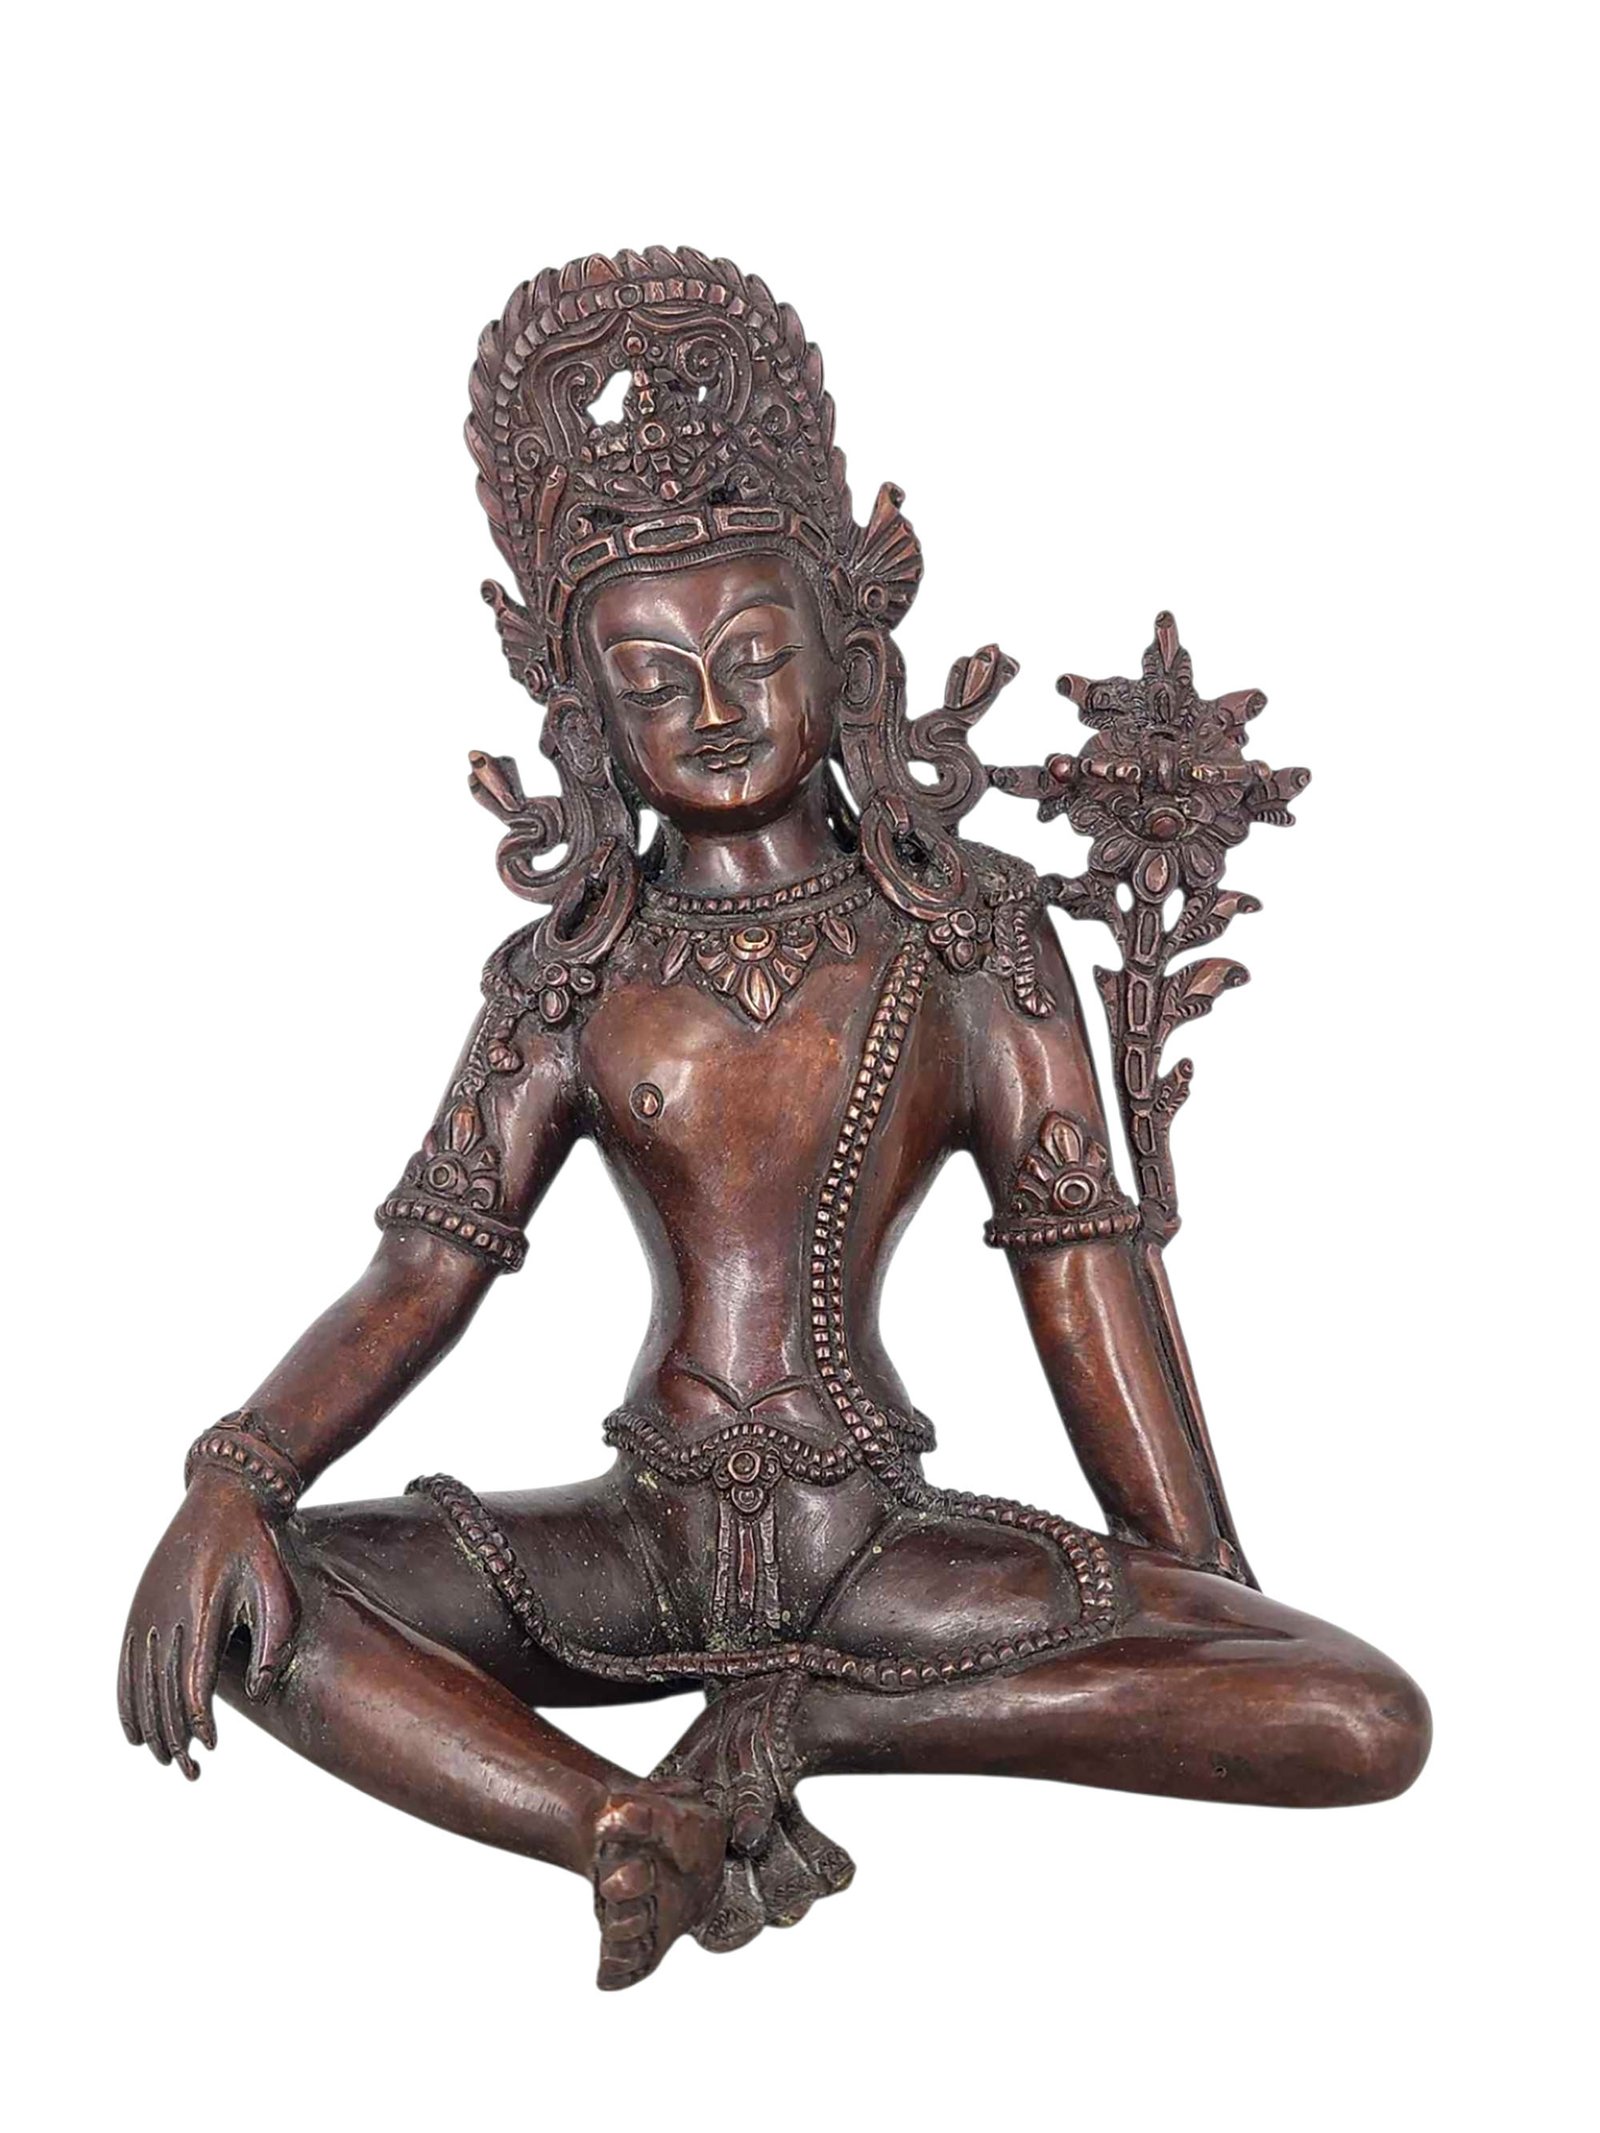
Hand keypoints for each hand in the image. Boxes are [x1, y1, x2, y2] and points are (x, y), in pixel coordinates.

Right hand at [117, 1469, 300, 1777]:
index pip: (192, 1683)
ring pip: (139, 1683)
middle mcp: (166, 1613)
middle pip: (162, 1692)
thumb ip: (271, 1642)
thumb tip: (261, 1690)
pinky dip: (126, 1700)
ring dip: (149, 1727)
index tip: (210, 1746)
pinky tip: (133, 1730)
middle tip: (189, 1771)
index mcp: (200, 1611)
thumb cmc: (259, 1548)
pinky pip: (126, 1663)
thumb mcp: (277, 1589)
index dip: (197, 1721)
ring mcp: (147, 1609)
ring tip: (165, 1759)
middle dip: (173, 1737)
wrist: (225, 1498)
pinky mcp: (140, 1606)